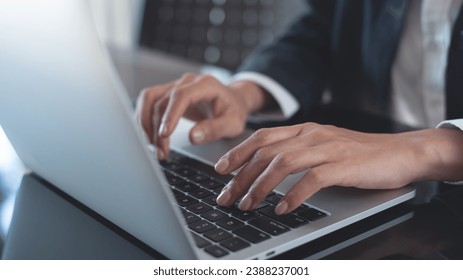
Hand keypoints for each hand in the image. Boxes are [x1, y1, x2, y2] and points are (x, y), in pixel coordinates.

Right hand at [135, 73, 267, 159]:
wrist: (232, 101)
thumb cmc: (233, 111)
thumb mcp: (233, 123)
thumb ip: (215, 129)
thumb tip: (193, 137)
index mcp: (205, 85)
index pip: (181, 96)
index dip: (170, 115)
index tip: (164, 135)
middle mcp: (187, 82)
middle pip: (162, 101)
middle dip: (157, 129)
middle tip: (161, 152)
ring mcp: (175, 86)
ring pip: (149, 100)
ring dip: (146, 124)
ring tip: (153, 147)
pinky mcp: (168, 94)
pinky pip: (148, 103)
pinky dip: (144, 120)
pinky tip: (149, 137)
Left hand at [214, 123, 462, 214]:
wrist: (401, 152)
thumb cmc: (359, 153)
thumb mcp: (323, 146)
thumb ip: (297, 151)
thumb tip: (266, 167)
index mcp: (304, 129)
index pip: (262, 137)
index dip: (237, 152)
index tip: (220, 170)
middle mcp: (312, 135)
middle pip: (266, 152)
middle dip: (240, 176)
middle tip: (226, 196)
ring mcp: (328, 148)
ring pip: (283, 164)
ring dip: (260, 187)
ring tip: (247, 205)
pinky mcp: (343, 165)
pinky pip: (311, 180)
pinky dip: (293, 196)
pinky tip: (282, 209)